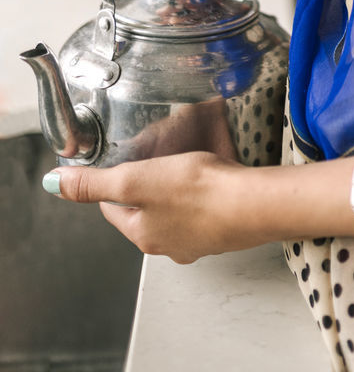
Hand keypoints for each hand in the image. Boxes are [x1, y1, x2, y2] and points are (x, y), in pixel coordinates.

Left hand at [45, 153, 260, 262]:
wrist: (250, 204)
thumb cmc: (195, 192)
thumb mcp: (135, 180)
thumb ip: (94, 183)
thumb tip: (53, 184)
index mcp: (142, 234)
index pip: (112, 208)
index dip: (111, 182)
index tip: (118, 162)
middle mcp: (167, 245)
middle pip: (143, 212)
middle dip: (145, 186)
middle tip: (153, 159)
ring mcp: (197, 241)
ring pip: (173, 213)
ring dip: (173, 191)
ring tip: (182, 165)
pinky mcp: (222, 231)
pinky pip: (202, 212)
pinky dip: (200, 196)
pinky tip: (210, 180)